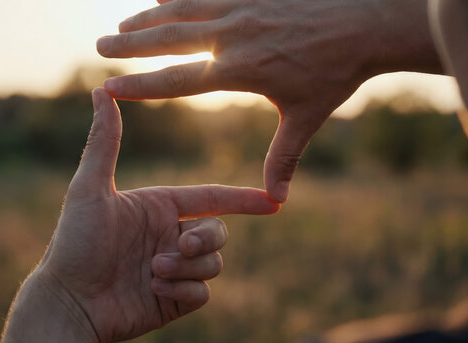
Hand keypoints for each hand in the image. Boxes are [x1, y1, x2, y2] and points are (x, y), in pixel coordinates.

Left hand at [0, 88, 279, 342]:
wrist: (68, 303)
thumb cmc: (74, 243)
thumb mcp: (90, 189)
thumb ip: (104, 141)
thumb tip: (101, 90)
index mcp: (159, 207)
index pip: (212, 198)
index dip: (244, 199)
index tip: (273, 201)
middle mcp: (170, 236)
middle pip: (218, 232)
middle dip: (205, 239)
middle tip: (179, 246)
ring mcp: (174, 269)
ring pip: (213, 264)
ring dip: (186, 267)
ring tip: (152, 271)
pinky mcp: (174, 299)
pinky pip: (201, 293)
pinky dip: (182, 291)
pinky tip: (153, 291)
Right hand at [97, 0, 441, 201]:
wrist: (367, 24)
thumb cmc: (336, 74)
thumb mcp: (306, 118)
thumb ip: (284, 157)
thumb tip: (276, 199)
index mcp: (240, 70)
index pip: (179, 80)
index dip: (141, 85)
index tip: (109, 87)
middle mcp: (233, 35)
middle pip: (170, 38)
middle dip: (131, 44)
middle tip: (100, 46)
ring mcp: (242, 7)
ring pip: (183, 8)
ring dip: (149, 16)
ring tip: (123, 24)